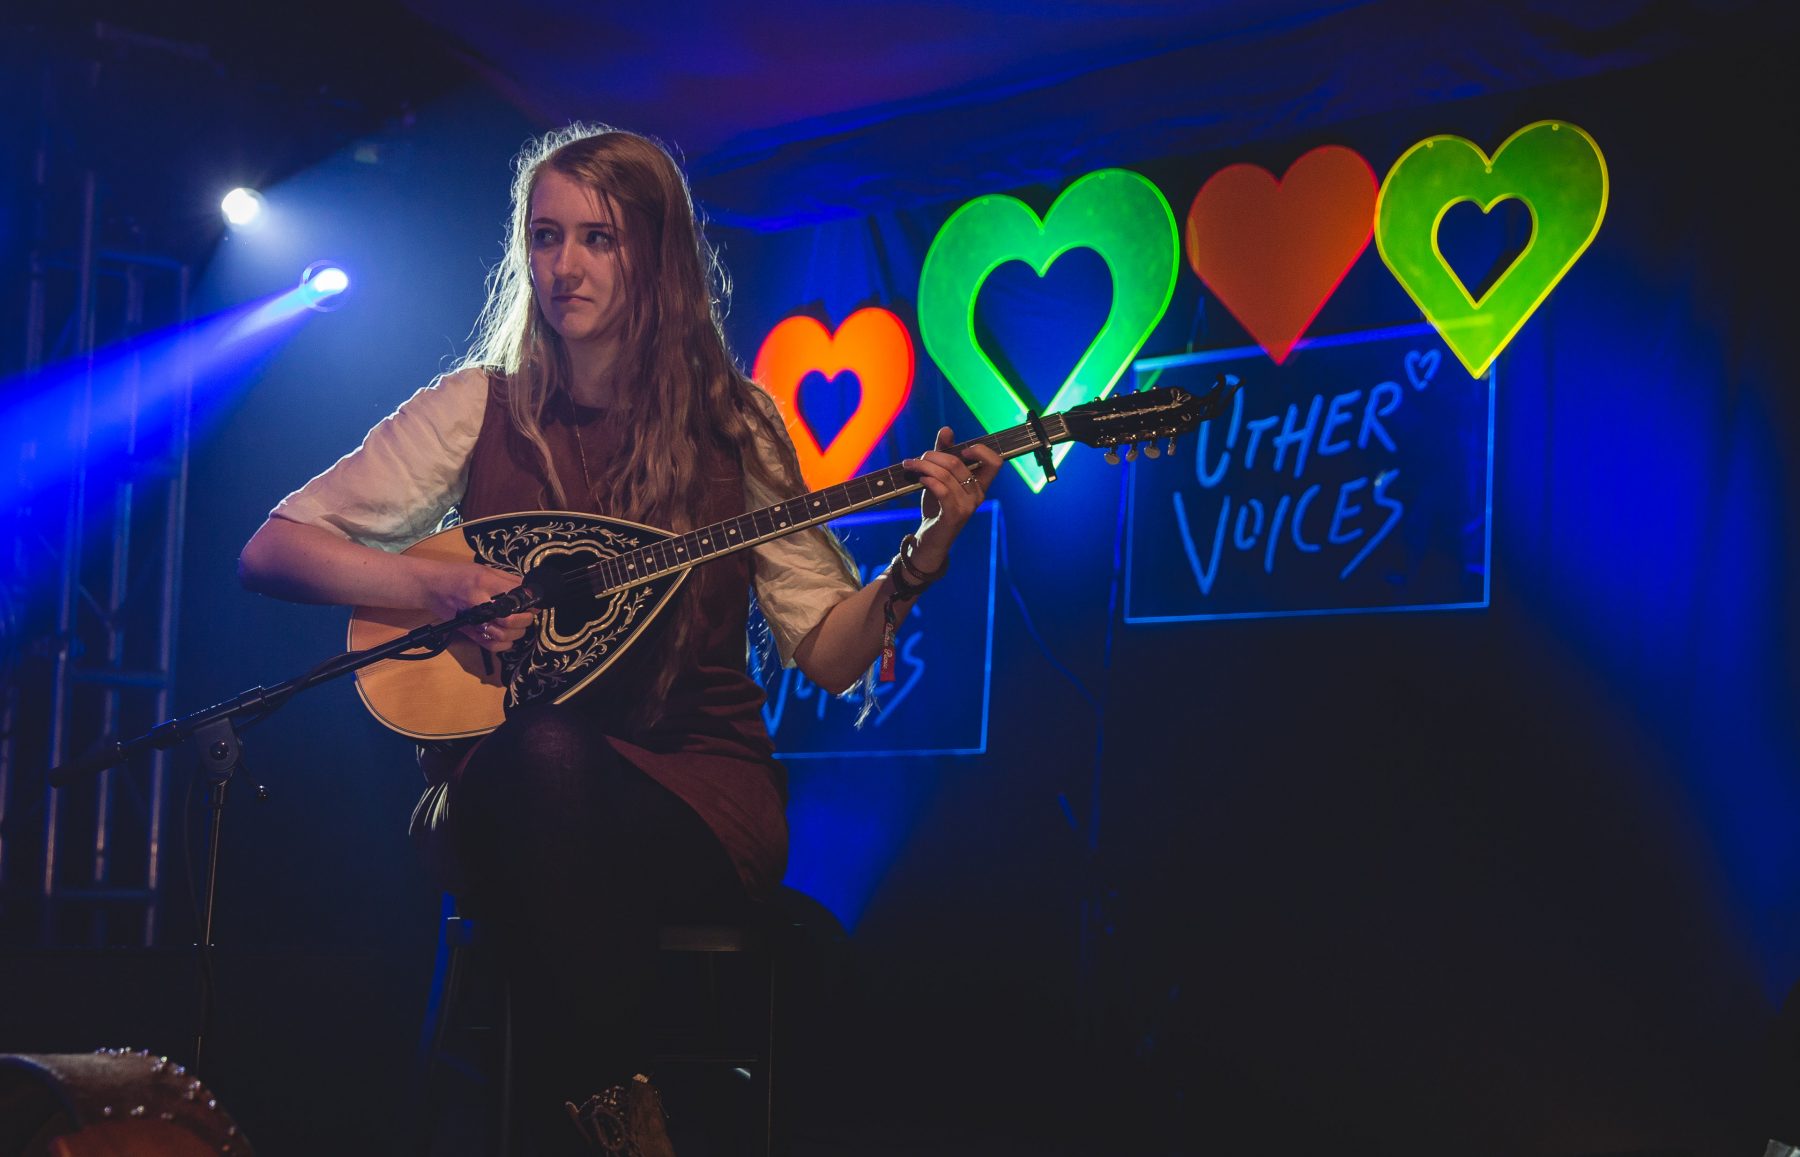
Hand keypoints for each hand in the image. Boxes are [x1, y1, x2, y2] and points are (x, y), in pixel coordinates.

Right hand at [424, 561, 535, 651]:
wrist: (431, 586)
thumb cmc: (458, 575)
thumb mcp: (484, 569)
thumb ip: (508, 580)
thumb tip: (530, 590)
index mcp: (483, 582)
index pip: (514, 594)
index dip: (530, 601)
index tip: (535, 602)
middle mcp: (478, 601)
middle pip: (510, 618)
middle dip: (526, 619)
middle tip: (528, 615)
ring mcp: (473, 619)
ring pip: (503, 635)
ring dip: (517, 632)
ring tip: (519, 625)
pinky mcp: (468, 632)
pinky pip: (491, 645)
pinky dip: (504, 644)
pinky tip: (507, 637)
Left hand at [903, 427, 1003, 571]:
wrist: (929, 538)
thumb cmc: (937, 506)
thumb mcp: (940, 478)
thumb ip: (944, 454)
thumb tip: (947, 429)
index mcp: (980, 484)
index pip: (995, 462)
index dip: (981, 450)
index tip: (961, 449)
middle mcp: (978, 494)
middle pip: (959, 463)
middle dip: (934, 455)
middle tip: (918, 458)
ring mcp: (968, 506)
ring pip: (946, 475)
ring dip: (925, 466)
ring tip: (911, 466)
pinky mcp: (954, 515)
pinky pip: (943, 490)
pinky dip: (929, 480)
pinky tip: (919, 479)